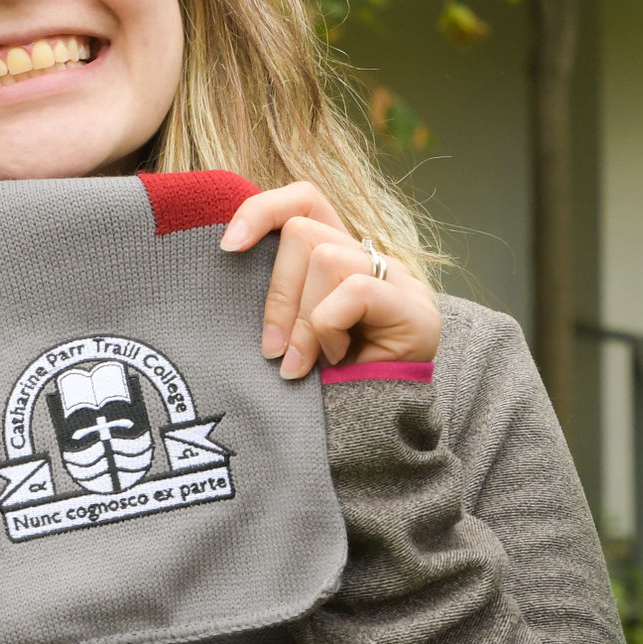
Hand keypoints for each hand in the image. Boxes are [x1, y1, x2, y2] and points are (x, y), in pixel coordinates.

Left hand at [219, 185, 439, 379]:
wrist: (372, 443)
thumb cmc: (321, 391)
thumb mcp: (287, 335)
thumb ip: (276, 299)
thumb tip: (227, 258)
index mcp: (340, 258)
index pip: (305, 199)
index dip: (262, 210)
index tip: (227, 248)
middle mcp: (373, 261)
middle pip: (303, 231)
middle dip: (277, 294)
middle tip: (273, 351)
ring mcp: (400, 282)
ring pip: (326, 259)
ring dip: (303, 320)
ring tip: (304, 365)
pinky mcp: (415, 311)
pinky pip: (354, 290)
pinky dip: (329, 328)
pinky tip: (335, 361)